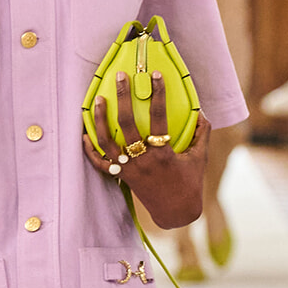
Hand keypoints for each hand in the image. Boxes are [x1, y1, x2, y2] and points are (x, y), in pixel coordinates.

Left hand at [82, 70, 210, 229]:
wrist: (176, 212)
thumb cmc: (190, 183)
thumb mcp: (200, 157)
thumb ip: (202, 132)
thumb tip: (201, 110)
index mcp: (163, 153)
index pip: (159, 117)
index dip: (157, 94)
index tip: (156, 75)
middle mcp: (142, 160)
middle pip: (127, 125)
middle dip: (122, 98)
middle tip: (121, 78)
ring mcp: (128, 169)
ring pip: (107, 142)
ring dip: (100, 120)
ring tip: (97, 99)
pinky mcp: (121, 177)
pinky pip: (100, 164)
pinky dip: (90, 150)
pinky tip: (85, 134)